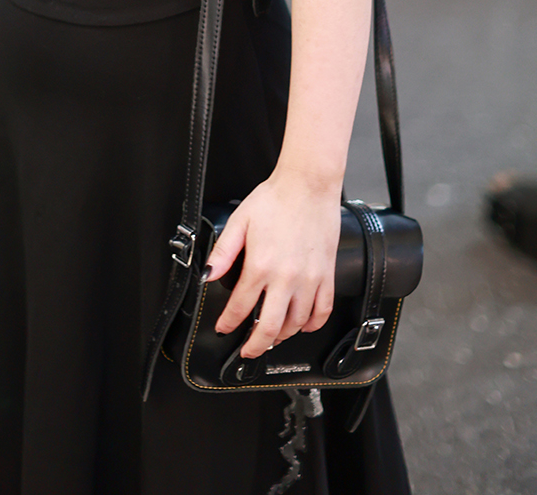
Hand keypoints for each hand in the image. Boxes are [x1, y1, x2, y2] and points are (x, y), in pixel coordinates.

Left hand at [206, 170, 340, 358]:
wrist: (308, 185)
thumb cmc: (274, 200)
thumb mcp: (239, 222)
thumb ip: (223, 252)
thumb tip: (209, 275)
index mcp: (261, 265)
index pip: (241, 307)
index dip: (228, 323)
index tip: (224, 327)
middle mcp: (286, 278)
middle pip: (270, 327)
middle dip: (255, 345)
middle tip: (248, 350)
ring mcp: (309, 279)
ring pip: (296, 324)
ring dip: (281, 336)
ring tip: (271, 336)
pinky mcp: (327, 275)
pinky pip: (322, 311)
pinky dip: (312, 325)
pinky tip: (303, 325)